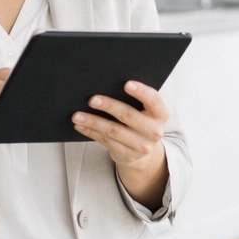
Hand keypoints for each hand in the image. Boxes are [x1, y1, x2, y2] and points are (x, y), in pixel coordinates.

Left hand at [71, 81, 169, 208]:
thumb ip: (136, 101)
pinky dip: (91, 132)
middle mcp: (154, 131)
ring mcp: (141, 146)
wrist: (143, 153)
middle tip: (92, 99)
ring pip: (113, 131)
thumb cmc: (141, 123)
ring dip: (93, 121)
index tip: (126, 84)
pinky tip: (81, 126)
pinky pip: (106, 141)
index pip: (153, 100)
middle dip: (109, 106)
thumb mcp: (146, 112)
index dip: (141, 92)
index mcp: (160, 114)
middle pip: (129, 116)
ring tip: (78, 115)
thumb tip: (107, 85)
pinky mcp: (127, 155)